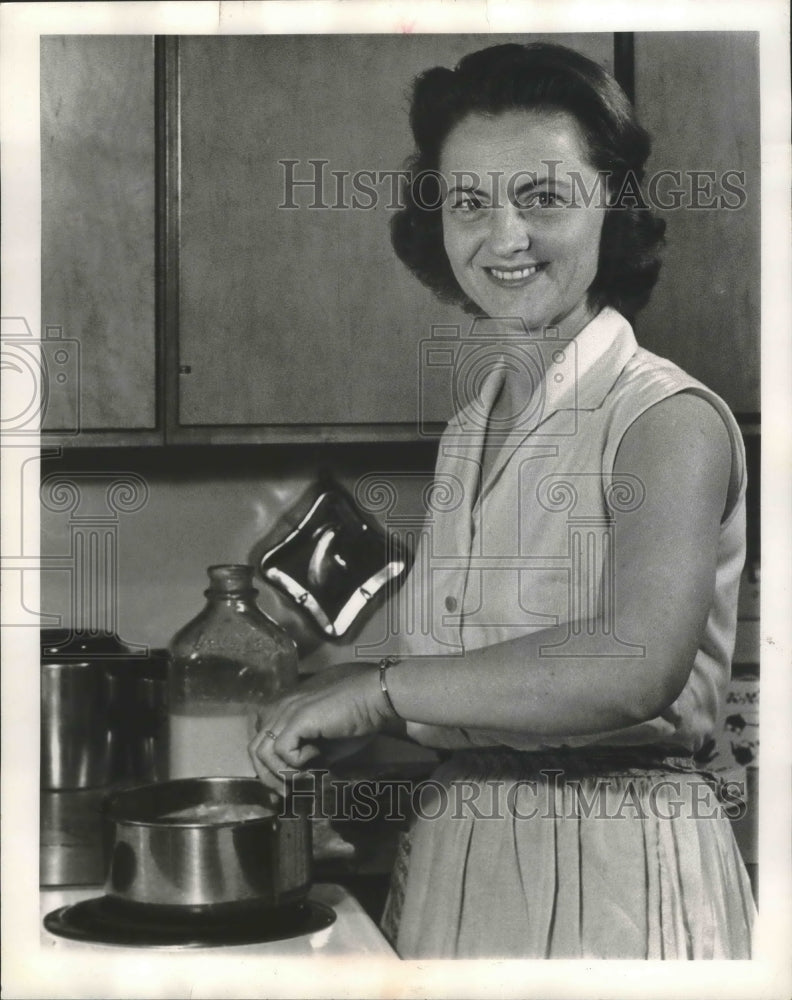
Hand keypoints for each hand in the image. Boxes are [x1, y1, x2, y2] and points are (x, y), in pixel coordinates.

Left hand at [248, 663, 393, 794]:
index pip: (259, 743)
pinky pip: (281, 750)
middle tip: (288, 793)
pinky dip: (294, 762)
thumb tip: (298, 781)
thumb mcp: (327, 748)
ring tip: (302, 780)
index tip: (284, 786)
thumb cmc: (356, 720)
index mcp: (284, 712)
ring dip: (279, 773)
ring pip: (262, 752)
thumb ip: (308, 759)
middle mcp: (280, 709)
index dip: (268, 768)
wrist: (374, 702)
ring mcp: (287, 712)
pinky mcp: (297, 718)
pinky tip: (315, 759)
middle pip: (254, 749)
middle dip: (268, 776)